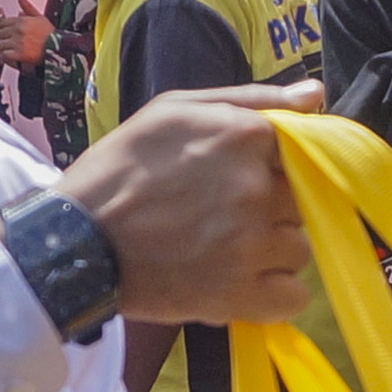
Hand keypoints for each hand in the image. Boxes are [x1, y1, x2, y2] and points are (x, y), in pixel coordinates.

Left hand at [0, 0, 47, 69]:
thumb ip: (26, 5)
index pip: (1, 23)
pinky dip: (7, 57)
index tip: (7, 33)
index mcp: (21, 20)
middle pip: (0, 34)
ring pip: (1, 45)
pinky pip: (4, 56)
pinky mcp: (19, 55)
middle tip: (12, 43)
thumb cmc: (50, 35)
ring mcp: (18, 42)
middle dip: (4, 38)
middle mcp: (18, 30)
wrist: (60, 50)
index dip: (3, 29)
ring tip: (14, 50)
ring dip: (5, 48)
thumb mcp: (39, 16)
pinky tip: (14, 57)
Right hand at [55, 84, 319, 323]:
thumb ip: (252, 99)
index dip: (272, 168)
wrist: (75, 240)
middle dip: (272, 209)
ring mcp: (252, 244)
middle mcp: (257, 188)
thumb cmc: (121, 169)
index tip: (240, 178)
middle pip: (301, 202)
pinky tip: (237, 282)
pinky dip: (272, 294)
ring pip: (299, 249)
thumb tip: (316, 95)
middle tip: (224, 215)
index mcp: (245, 136)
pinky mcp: (241, 295)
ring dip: (271, 252)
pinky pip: (293, 296)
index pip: (300, 153)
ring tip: (224, 250)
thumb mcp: (175, 111)